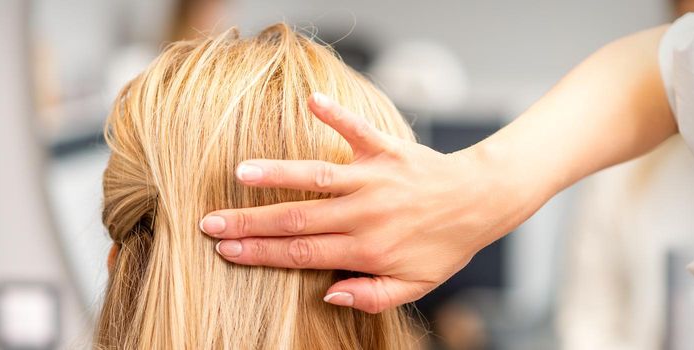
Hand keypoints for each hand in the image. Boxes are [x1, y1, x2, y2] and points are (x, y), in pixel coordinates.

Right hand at [199, 93, 539, 312]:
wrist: (482, 201)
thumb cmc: (445, 245)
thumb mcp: (415, 285)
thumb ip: (371, 295)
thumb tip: (328, 293)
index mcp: (367, 249)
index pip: (302, 254)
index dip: (261, 253)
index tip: (227, 251)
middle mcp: (364, 213)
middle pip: (297, 219)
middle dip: (250, 223)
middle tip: (211, 222)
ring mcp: (374, 178)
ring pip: (317, 177)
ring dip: (277, 174)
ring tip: (240, 174)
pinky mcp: (387, 149)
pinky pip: (358, 130)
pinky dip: (336, 115)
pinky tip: (311, 102)